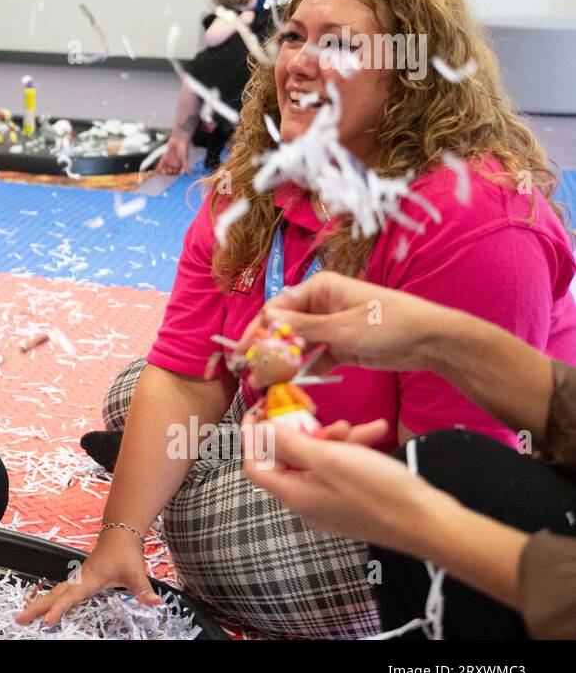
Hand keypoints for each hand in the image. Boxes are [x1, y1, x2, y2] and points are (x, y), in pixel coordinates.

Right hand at [15, 527, 159, 626]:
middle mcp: (80, 578)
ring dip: (40, 603)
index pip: (71, 596)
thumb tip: (154, 602)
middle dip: (37, 607)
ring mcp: (78, 577)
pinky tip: (45, 605)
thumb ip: (143, 589)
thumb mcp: (135, 572)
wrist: (119, 533)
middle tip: (20, 618)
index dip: (59, 609)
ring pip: (55, 591)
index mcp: (90, 579)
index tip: (47, 620)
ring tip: (25, 615)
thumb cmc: (125, 551)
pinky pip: (60, 590)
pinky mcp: (80, 578)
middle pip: (54, 594)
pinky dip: (49, 598)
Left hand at [156, 135, 189, 174]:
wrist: (178, 140)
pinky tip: (156, 172)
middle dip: (168, 173)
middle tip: (167, 173)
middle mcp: (174, 164)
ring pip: (165, 169)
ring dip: (163, 172)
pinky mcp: (164, 158)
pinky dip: (158, 168)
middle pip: (170, 172)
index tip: (173, 177)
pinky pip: (160, 164)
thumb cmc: (183, 148)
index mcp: (180, 165)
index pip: (176, 172)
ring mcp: (168, 161)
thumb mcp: (184, 158)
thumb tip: (189, 173)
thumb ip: (185, 166)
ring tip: (162, 173)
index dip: (174, 175)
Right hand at [233, 270, 447, 375]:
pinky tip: (289, 383)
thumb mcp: (342, 327)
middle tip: (246, 370)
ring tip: (263, 382)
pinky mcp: (342, 346)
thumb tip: (268, 320)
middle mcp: (321, 305)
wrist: (430, 340)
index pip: (278, 308)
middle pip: (285, 327)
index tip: (242, 352)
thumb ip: (304, 327)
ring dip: (282, 361)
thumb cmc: (387, 323)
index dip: (258, 330)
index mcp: (319, 289)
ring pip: (298, 344)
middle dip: (266, 348)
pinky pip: (316, 357)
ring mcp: (331, 327)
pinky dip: (304, 368)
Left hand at [241, 418, 440, 551]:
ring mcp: (330, 504)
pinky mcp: (352, 502)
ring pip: (321, 461)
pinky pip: (342, 470)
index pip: (254, 466)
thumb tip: (257, 432)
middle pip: (290, 459)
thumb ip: (288, 442)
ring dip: (338, 439)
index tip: (261, 410)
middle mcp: (306, 501)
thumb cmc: (375, 489)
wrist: (428, 523)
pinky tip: (377, 432)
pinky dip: (355, 450)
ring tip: (363, 426)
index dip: (253, 438)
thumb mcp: (327, 458)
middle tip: (328, 418)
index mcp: (293, 494)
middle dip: (307, 432)